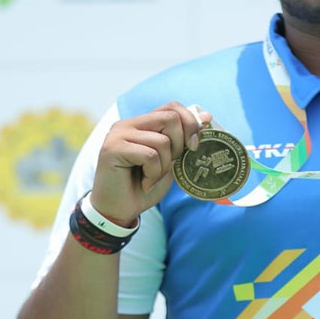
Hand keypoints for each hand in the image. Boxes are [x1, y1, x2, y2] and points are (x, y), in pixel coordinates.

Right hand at [89, 102, 208, 226]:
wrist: (118, 211)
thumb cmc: (144, 186)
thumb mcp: (169, 161)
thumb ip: (182, 140)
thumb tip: (207, 116)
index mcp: (141, 124)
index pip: (172, 107)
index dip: (189, 122)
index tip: (194, 145)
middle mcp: (128, 124)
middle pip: (170, 118)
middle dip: (179, 145)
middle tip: (169, 165)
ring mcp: (118, 134)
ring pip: (162, 141)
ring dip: (164, 166)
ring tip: (151, 178)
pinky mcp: (112, 148)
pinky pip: (150, 155)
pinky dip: (153, 174)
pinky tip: (144, 183)